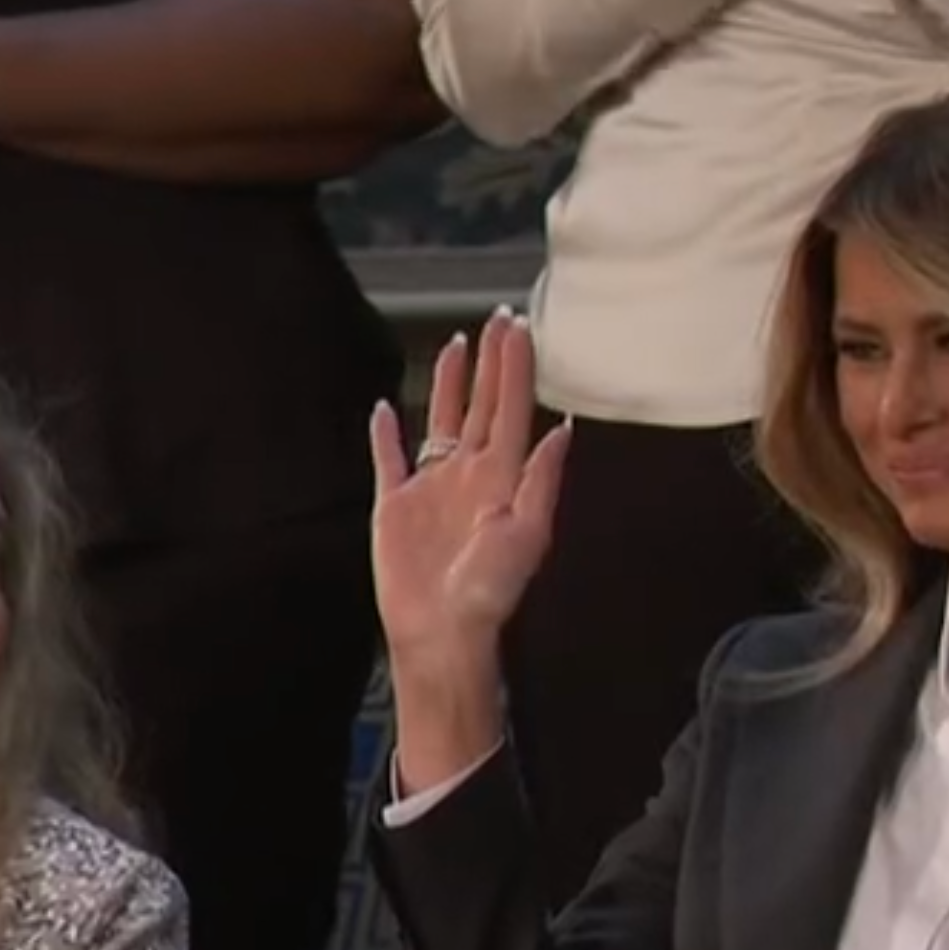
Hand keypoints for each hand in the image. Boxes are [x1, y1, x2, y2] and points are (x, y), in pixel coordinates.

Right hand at [369, 308, 569, 707]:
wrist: (441, 631)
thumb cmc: (488, 591)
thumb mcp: (528, 533)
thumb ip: (543, 478)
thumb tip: (564, 427)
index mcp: (503, 478)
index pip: (513, 409)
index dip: (516, 367)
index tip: (519, 326)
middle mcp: (470, 474)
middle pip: (483, 405)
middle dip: (491, 362)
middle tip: (498, 318)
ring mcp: (432, 486)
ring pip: (441, 420)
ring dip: (450, 384)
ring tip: (456, 344)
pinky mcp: (395, 504)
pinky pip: (389, 459)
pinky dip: (385, 434)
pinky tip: (384, 408)